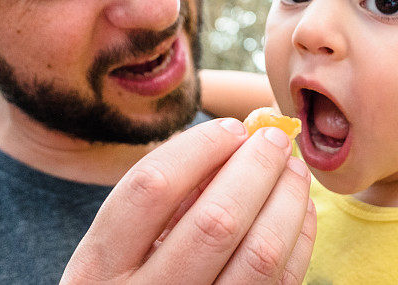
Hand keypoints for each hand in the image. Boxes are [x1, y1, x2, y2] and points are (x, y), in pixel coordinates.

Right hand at [61, 118, 315, 283]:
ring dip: (286, 200)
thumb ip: (167, 195)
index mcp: (98, 266)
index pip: (151, 188)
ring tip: (293, 171)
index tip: (232, 128)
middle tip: (275, 140)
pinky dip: (299, 237)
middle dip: (256, 169)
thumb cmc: (132, 280)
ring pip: (259, 254)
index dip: (200, 148)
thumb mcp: (123, 244)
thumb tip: (238, 136)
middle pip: (216, 221)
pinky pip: (281, 281)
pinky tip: (299, 209)